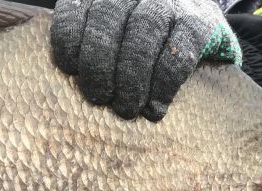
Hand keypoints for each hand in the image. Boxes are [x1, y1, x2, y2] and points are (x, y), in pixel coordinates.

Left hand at [51, 0, 241, 120]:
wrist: (201, 22)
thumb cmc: (141, 39)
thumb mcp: (109, 33)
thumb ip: (83, 46)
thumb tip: (61, 84)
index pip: (73, 12)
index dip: (68, 42)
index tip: (70, 70)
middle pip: (106, 22)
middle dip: (98, 65)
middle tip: (99, 97)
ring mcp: (168, 4)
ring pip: (142, 35)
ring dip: (130, 79)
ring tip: (126, 108)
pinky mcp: (199, 24)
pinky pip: (177, 55)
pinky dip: (162, 85)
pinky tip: (155, 107)